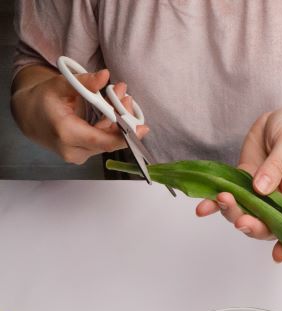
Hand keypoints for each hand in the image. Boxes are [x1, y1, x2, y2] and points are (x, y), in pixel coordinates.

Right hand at [11, 67, 148, 164]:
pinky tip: (116, 111)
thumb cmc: (44, 100)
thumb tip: (104, 76)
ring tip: (122, 98)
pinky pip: (103, 142)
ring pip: (108, 142)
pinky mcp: (84, 155)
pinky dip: (112, 128)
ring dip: (119, 123)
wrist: (30, 117)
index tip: (141, 129)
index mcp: (67, 134)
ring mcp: (79, 155)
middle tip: (126, 97)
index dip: (124, 136)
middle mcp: (73, 150)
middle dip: (123, 120)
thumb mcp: (60, 85)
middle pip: (109, 140)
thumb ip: (83, 82)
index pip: (102, 140)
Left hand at [196, 104, 281, 261]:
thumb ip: (277, 165)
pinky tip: (203, 207)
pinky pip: (230, 197)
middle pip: (267, 223)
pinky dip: (214, 203)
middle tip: (240, 219)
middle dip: (252, 225)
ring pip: (245, 213)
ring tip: (221, 199)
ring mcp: (261, 194)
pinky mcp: (244, 184)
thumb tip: (259, 188)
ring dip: (231, 212)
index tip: (278, 255)